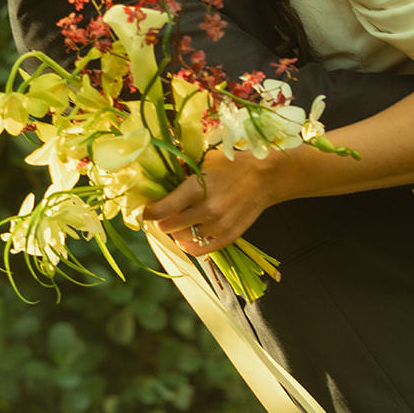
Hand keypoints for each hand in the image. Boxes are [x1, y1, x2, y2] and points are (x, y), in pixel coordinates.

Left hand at [144, 149, 282, 255]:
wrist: (266, 177)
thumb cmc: (234, 165)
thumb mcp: (205, 161)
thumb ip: (183, 171)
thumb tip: (159, 178)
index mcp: (196, 188)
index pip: (161, 210)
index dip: (149, 212)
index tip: (146, 210)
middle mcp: (206, 210)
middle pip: (168, 227)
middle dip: (162, 221)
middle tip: (162, 215)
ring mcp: (218, 226)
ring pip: (182, 239)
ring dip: (176, 232)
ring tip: (179, 222)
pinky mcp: (228, 237)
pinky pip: (200, 251)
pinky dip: (189, 245)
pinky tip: (188, 237)